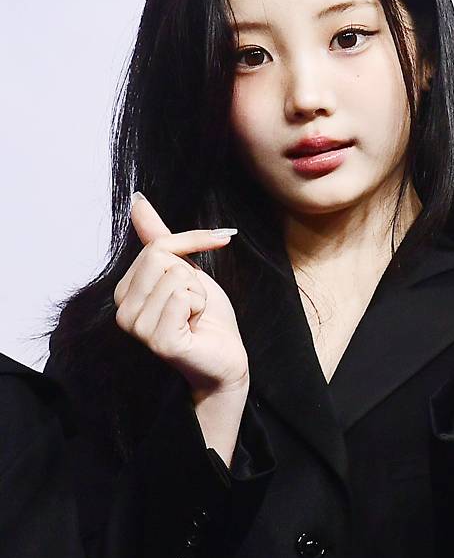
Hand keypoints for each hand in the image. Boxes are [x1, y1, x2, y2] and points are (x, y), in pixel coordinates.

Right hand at [113, 193, 248, 398]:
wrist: (225, 357)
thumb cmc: (207, 318)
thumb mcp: (185, 270)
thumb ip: (159, 238)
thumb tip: (137, 201)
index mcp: (124, 292)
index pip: (157, 246)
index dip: (191, 245)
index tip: (216, 246)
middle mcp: (122, 312)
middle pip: (164, 259)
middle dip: (193, 277)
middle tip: (194, 305)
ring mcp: (138, 329)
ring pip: (177, 277)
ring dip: (199, 295)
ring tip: (194, 318)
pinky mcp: (160, 342)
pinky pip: (184, 298)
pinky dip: (201, 307)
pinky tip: (195, 328)